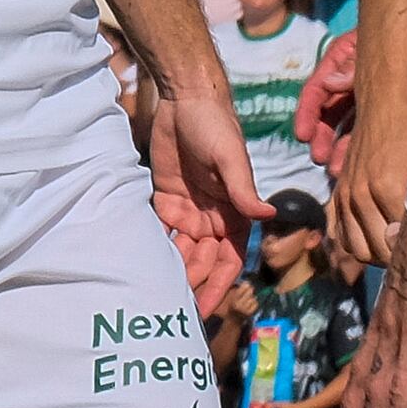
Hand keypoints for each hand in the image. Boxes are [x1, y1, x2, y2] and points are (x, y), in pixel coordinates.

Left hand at [148, 74, 260, 286]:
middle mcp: (213, 216)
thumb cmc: (215, 125)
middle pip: (201, 261)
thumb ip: (243, 190)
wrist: (185, 97)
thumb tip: (268, 216)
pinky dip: (153, 246)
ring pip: (180, 250)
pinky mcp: (166, 198)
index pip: (228, 259)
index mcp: (234, 212)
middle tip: (168, 306)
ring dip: (170, 270)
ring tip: (150, 293)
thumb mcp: (229, 157)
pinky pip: (160, 229)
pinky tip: (137, 264)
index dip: (217, 285)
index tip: (203, 310)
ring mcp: (189, 209)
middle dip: (189, 283)